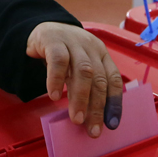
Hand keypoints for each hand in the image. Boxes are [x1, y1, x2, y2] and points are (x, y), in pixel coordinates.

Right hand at [26, 22, 122, 137]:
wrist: (43, 27)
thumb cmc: (64, 51)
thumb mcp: (79, 65)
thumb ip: (86, 84)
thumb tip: (90, 117)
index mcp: (101, 54)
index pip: (113, 78)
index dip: (114, 101)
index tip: (112, 123)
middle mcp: (91, 47)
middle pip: (99, 78)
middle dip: (97, 107)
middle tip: (92, 129)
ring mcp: (73, 42)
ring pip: (83, 71)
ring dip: (81, 98)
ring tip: (76, 119)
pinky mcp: (54, 41)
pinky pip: (58, 61)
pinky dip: (57, 80)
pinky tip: (55, 96)